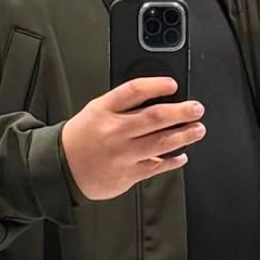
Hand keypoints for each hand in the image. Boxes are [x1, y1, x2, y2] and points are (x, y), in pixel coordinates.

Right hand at [61, 78, 205, 201]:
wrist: (62, 167)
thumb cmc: (82, 136)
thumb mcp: (96, 110)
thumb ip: (124, 103)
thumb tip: (158, 98)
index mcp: (104, 110)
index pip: (134, 91)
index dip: (157, 86)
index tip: (173, 85)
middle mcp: (115, 130)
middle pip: (154, 117)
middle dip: (181, 112)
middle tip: (196, 108)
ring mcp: (122, 154)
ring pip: (160, 142)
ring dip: (184, 135)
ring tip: (197, 129)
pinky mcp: (128, 174)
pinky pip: (156, 166)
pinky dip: (172, 161)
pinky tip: (182, 155)